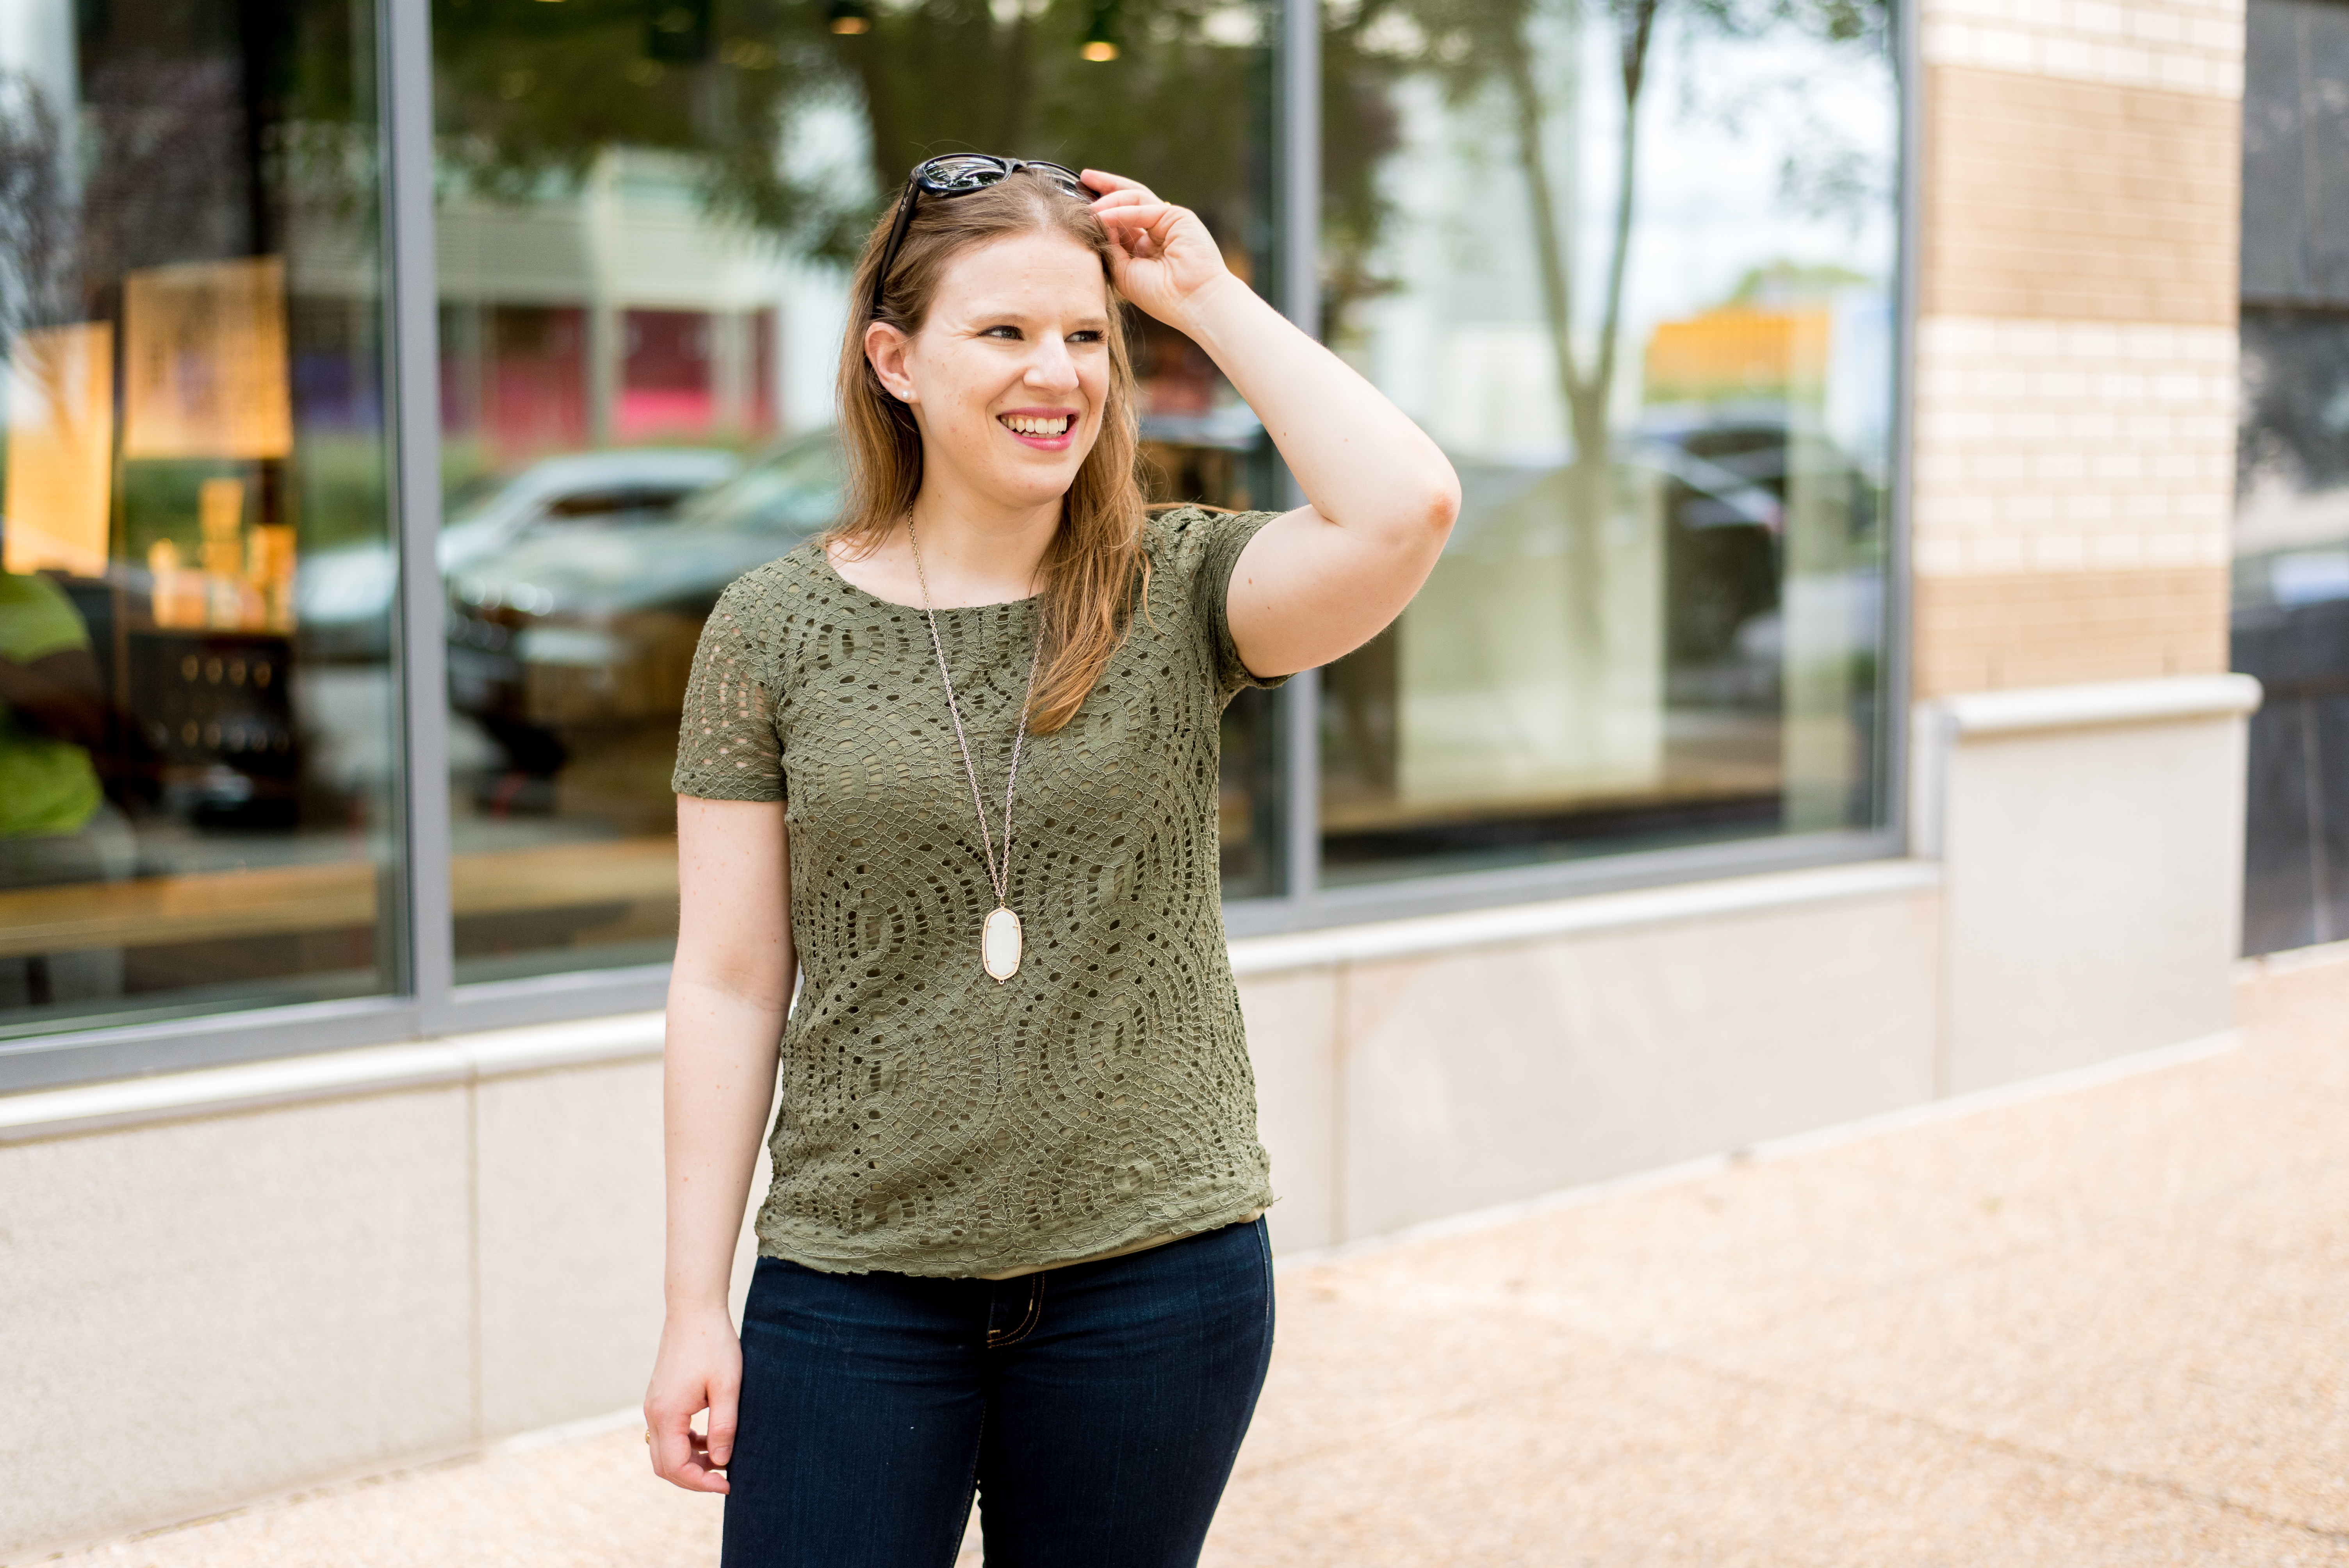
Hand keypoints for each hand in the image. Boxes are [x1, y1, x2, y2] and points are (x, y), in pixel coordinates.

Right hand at [643, 1302, 741, 1493]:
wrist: (694, 1311)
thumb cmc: (714, 1345)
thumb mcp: (727, 1387)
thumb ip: (723, 1427)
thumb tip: (721, 1462)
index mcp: (667, 1414)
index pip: (677, 1467)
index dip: (701, 1483)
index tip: (727, 1484)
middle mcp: (653, 1413)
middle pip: (665, 1465)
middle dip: (694, 1478)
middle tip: (724, 1479)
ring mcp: (653, 1405)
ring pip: (665, 1451)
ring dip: (690, 1462)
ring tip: (721, 1459)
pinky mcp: (660, 1398)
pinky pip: (667, 1434)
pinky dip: (686, 1444)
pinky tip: (710, 1439)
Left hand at [1082, 168, 1235, 325]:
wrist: (1192, 303)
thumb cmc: (1160, 296)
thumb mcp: (1124, 271)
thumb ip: (1110, 246)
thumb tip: (1096, 221)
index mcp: (1146, 246)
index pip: (1121, 219)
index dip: (1101, 211)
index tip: (1079, 207)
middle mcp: (1158, 230)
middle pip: (1129, 200)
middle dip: (1106, 188)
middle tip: (1083, 178)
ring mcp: (1169, 221)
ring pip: (1136, 197)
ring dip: (1109, 196)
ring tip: (1088, 204)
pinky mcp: (1178, 216)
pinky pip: (1144, 207)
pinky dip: (1121, 211)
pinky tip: (1101, 215)